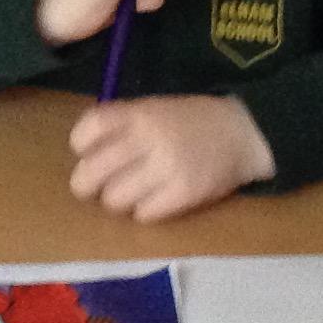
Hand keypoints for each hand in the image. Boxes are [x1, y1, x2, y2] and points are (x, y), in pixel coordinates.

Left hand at [68, 95, 274, 222]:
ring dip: (118, 201)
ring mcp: (167, 167)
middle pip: (92, 172)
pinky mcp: (184, 193)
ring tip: (132, 193)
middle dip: (86, 185)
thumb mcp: (153, 109)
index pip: (89, 129)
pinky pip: (144, 214)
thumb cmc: (189, 122)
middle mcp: (148, 138)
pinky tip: (154, 201)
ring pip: (114, 199)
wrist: (242, 133)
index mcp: (139, 113)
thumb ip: (121, 126)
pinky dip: (144, 211)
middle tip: (95, 187)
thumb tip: (84, 157)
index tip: (87, 152)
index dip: (81, 145)